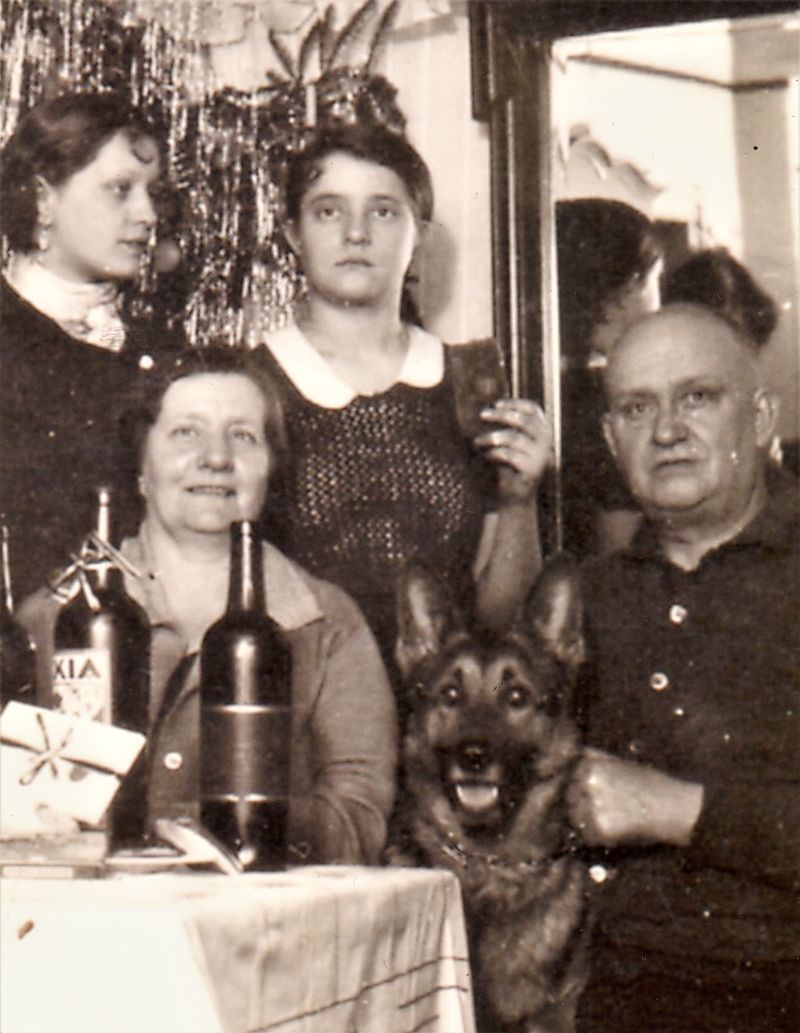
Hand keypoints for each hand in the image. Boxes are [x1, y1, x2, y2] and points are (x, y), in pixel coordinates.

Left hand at [474, 399, 553, 501]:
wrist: (510, 499)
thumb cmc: (504, 468)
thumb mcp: (505, 444)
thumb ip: (504, 426)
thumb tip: (488, 408)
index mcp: (541, 433)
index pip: (534, 410)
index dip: (516, 403)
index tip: (496, 404)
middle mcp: (546, 443)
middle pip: (524, 420)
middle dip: (501, 415)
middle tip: (482, 415)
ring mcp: (541, 457)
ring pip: (515, 438)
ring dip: (491, 437)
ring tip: (477, 442)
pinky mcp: (532, 471)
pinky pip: (510, 455)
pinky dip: (494, 453)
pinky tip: (485, 456)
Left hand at [567, 747, 703, 847]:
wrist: (674, 807)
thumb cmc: (646, 783)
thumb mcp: (616, 761)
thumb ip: (588, 757)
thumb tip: (562, 758)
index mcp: (589, 764)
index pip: (563, 778)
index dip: (571, 788)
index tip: (581, 794)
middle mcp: (587, 783)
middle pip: (566, 799)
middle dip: (577, 805)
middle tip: (603, 809)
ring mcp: (593, 806)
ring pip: (574, 818)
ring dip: (585, 822)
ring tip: (611, 818)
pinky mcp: (602, 829)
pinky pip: (587, 836)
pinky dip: (596, 837)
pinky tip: (616, 829)